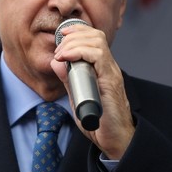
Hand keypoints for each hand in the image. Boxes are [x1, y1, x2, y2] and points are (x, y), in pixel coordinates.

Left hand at [50, 24, 134, 159]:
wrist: (115, 141)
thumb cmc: (99, 123)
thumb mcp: (77, 98)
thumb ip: (68, 80)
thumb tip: (56, 63)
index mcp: (103, 69)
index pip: (94, 38)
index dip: (77, 31)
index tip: (61, 35)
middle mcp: (110, 68)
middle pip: (95, 35)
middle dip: (73, 36)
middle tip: (58, 50)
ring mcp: (111, 73)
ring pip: (97, 41)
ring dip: (74, 42)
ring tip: (61, 54)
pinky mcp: (111, 81)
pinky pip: (98, 56)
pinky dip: (80, 51)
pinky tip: (67, 58)